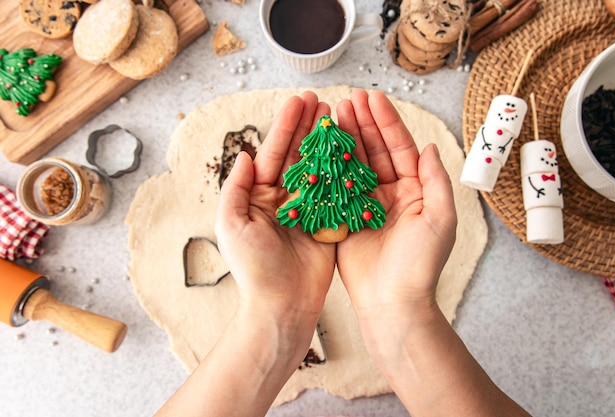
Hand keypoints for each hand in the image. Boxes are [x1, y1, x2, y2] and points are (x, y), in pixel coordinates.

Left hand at [215, 91, 334, 324]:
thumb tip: (244, 155)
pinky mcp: (328, 223)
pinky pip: (336, 191)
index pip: (273, 153)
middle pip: (298, 155)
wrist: (282, 305)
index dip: (286, 126)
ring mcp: (307, 210)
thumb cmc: (253, 269)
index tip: (299, 102)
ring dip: (327, 142)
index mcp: (258, 197)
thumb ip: (236, 189)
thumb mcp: (232, 225)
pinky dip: (344, 169)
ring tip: (337, 116)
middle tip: (321, 101)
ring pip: (319, 168)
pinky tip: (352, 148)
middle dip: (308, 127)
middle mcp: (283, 199)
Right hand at [335, 89, 456, 320]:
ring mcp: (365, 204)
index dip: (386, 122)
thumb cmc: (421, 263)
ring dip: (345, 139)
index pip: (400, 148)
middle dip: (362, 123)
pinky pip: (336, 187)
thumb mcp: (440, 218)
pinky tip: (321, 146)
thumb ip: (436, 180)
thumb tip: (430, 147)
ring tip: (333, 114)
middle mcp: (390, 193)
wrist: (392, 301)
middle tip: (348, 99)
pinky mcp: (344, 219)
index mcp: (415, 190)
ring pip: (354, 164)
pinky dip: (329, 166)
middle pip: (375, 150)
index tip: (372, 98)